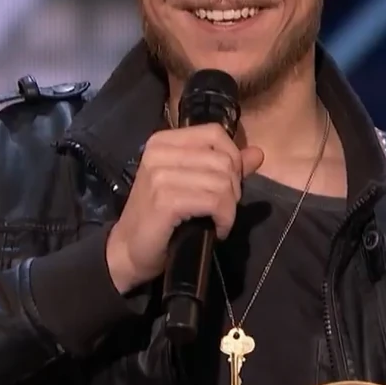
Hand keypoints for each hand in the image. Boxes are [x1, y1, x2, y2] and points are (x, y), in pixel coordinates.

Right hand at [106, 124, 264, 293]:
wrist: (128, 250)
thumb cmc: (160, 218)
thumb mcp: (192, 185)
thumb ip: (224, 167)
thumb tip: (257, 153)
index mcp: (163, 141)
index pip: (215, 134)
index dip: (232, 158)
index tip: (227, 185)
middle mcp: (159, 152)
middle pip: (223, 160)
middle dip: (233, 188)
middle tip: (221, 210)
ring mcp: (160, 175)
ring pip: (222, 182)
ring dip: (229, 208)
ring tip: (218, 221)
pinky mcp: (165, 199)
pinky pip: (214, 201)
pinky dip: (224, 219)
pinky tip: (216, 230)